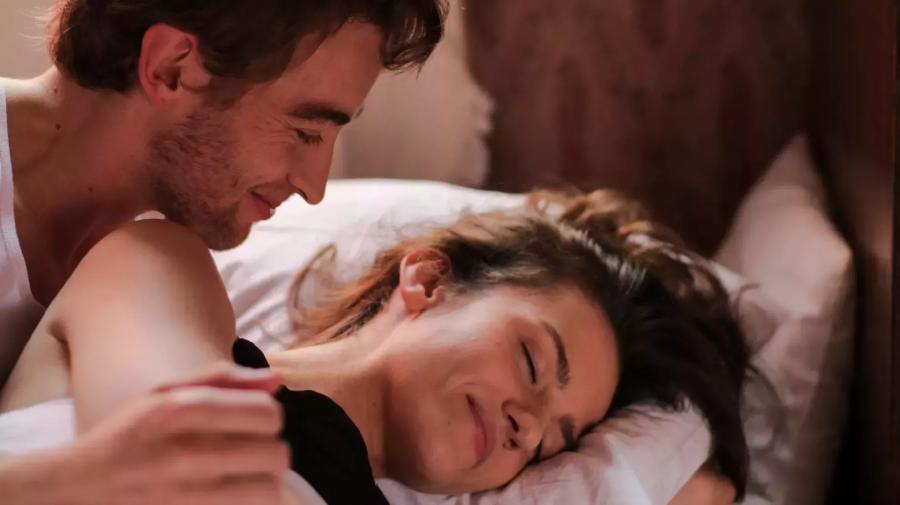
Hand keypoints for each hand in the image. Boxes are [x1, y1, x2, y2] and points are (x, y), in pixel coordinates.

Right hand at [2, 362, 288, 504]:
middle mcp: (183, 453)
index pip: (267, 413)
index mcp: (180, 411)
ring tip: (245, 478)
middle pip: (275, 454)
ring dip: (263, 484)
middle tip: (252, 453)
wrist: (71, 489)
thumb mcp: (164, 395)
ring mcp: (184, 495)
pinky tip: (230, 495)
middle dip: (270, 452)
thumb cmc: (126, 437)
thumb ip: (223, 379)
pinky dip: (245, 503)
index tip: (254, 424)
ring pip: (267, 491)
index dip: (269, 418)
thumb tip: (277, 380)